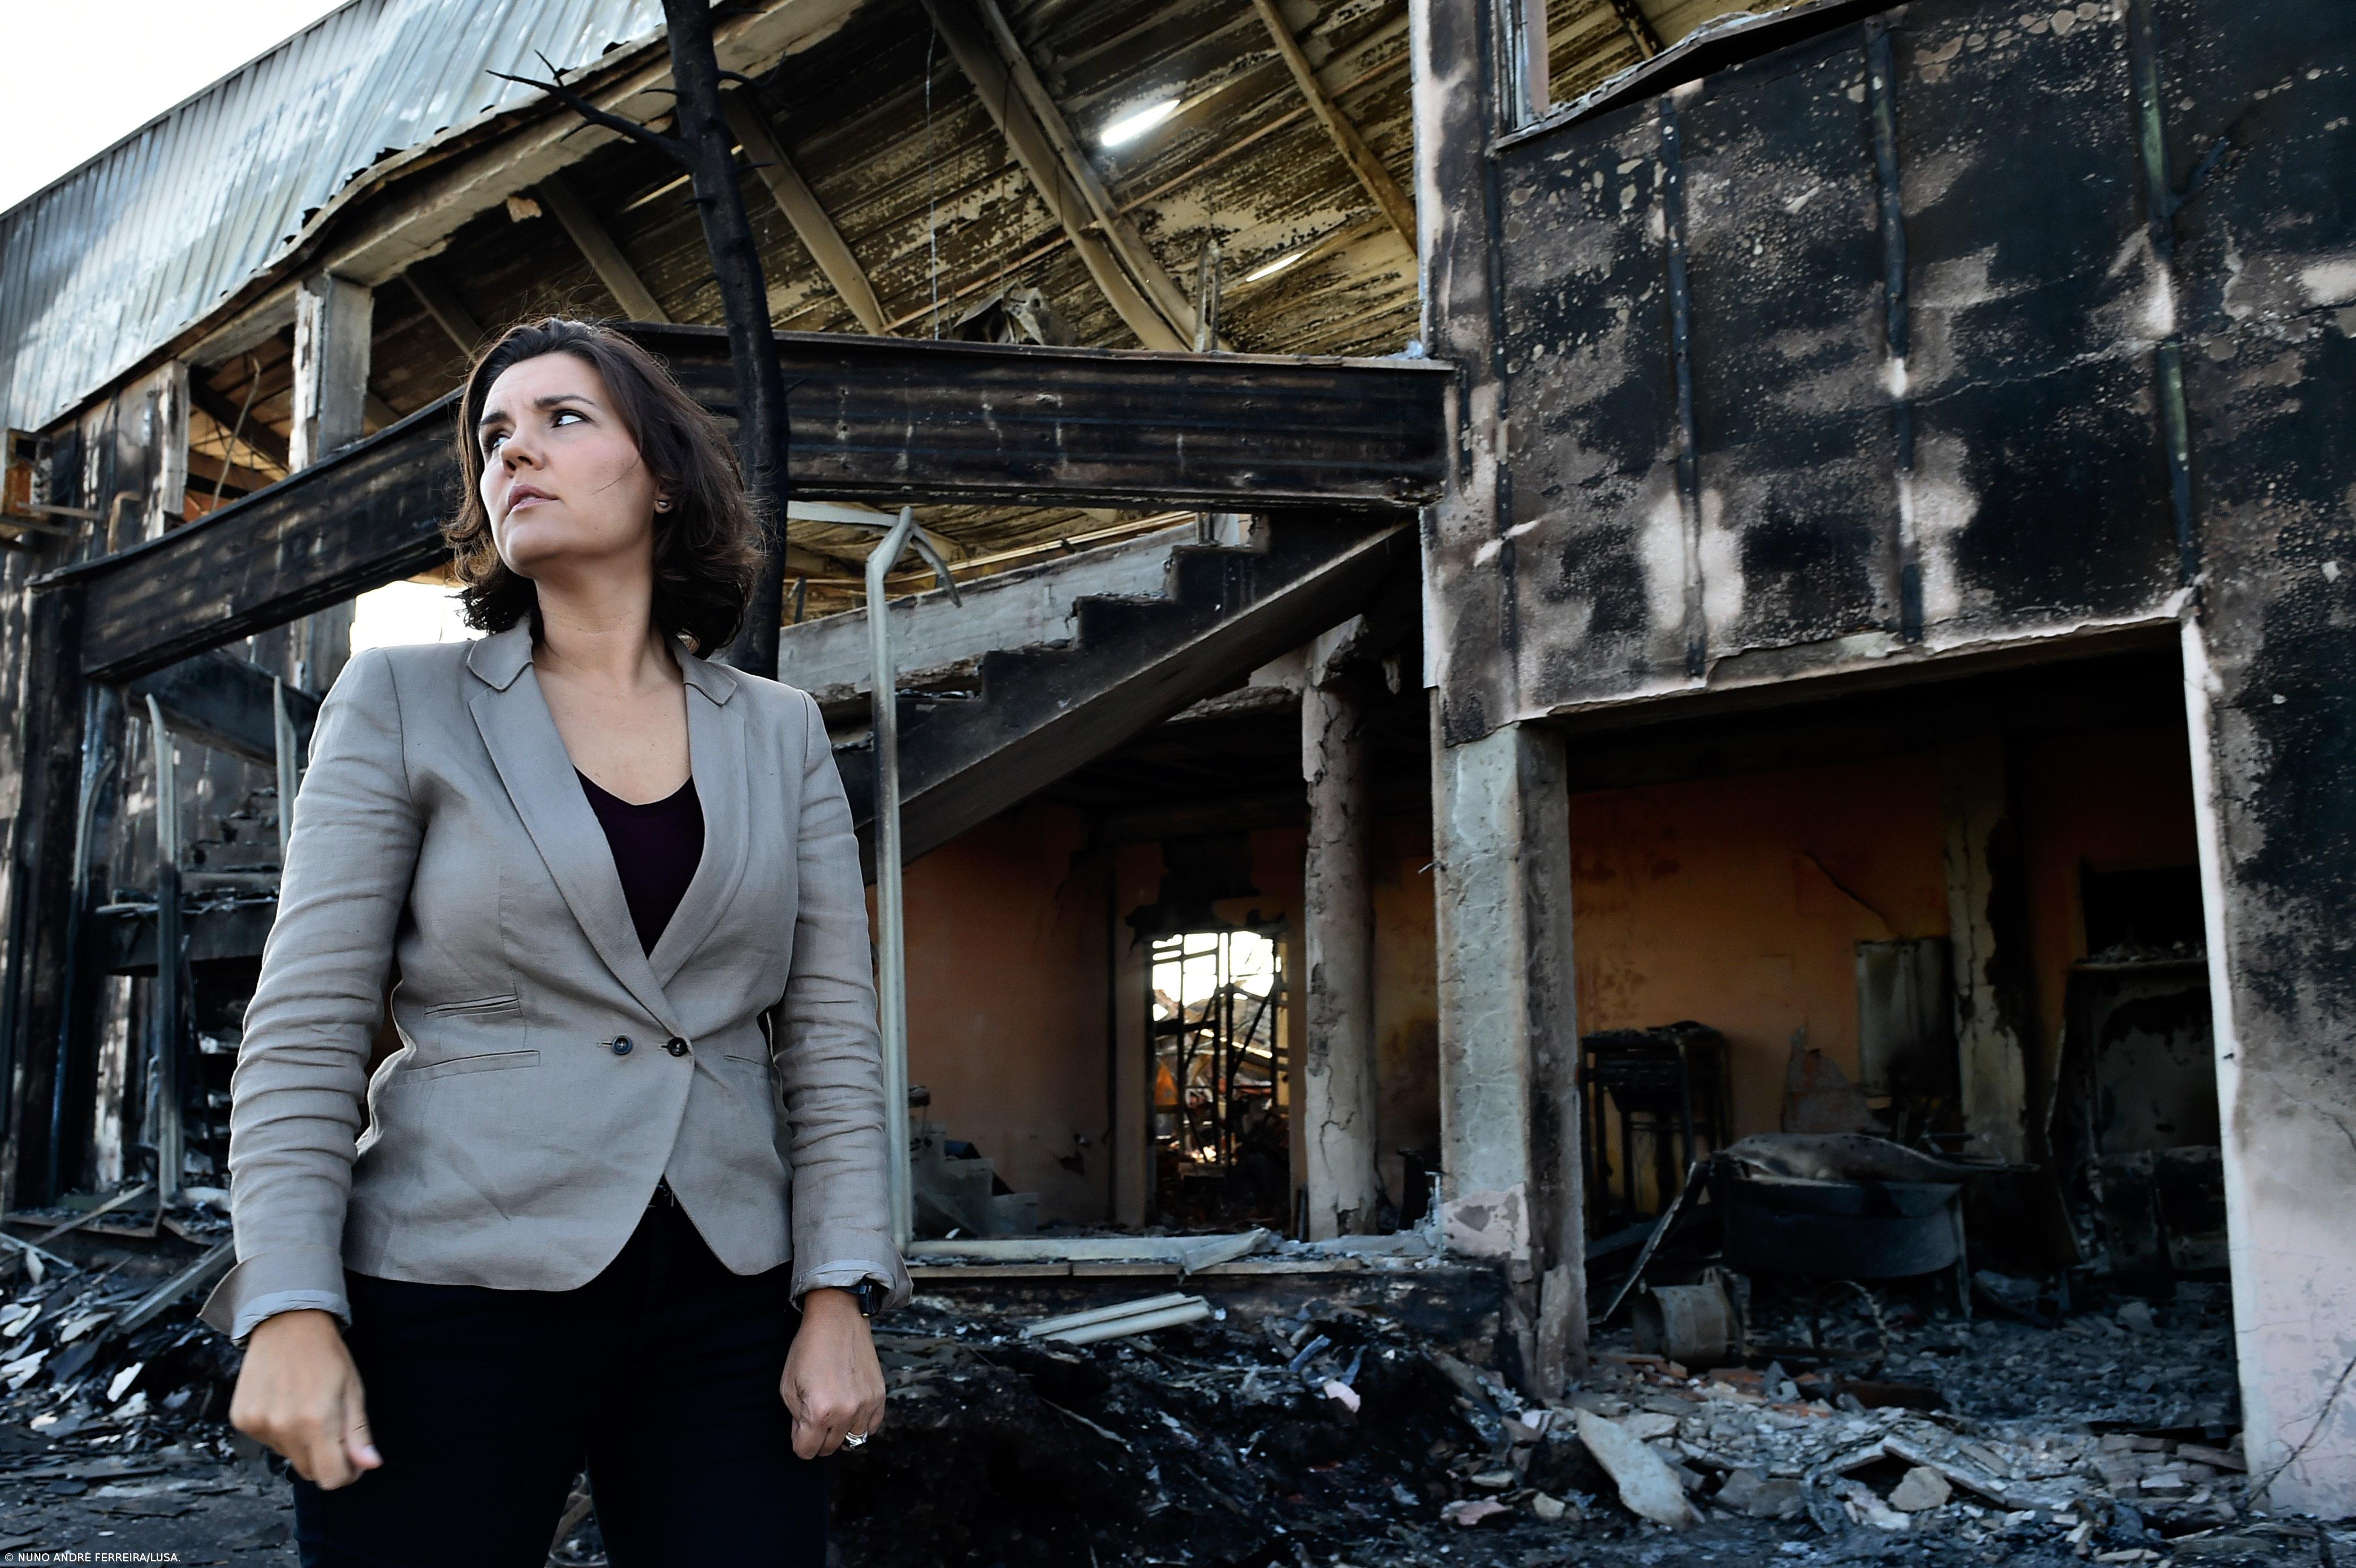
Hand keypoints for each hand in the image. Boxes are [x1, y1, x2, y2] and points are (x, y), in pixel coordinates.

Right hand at [229, 1309, 382, 1488]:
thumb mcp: (352, 1390)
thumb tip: (370, 1466)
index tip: (353, 1460)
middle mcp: (283, 1428)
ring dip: (300, 1442)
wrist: (286, 1324)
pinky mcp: (241, 1420)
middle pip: (309, 1470)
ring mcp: (258, 1425)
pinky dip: (278, 1430)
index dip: (345, 1474)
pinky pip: (267, 1441)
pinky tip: (284, 1402)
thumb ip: (358, 1433)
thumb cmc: (327, 1356)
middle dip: (325, 1458)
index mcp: (317, 1422)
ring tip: (306, 1405)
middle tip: (332, 1427)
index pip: (330, 1478)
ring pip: (287, 1455)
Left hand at [779, 1287, 884, 1458]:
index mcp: (819, 1412)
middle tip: (814, 1416)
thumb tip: (805, 1436)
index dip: (799, 1442)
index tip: (799, 1429)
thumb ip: (796, 1419)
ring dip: (840, 1432)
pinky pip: (871, 1427)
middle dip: (818, 1437)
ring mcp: (866, 1405)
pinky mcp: (879, 1396)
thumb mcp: (788, 1386)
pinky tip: (850, 1408)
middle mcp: (846, 1413)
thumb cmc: (808, 1349)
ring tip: (833, 1410)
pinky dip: (859, 1424)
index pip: (806, 1451)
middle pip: (829, 1448)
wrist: (837, 1320)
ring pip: (852, 1441)